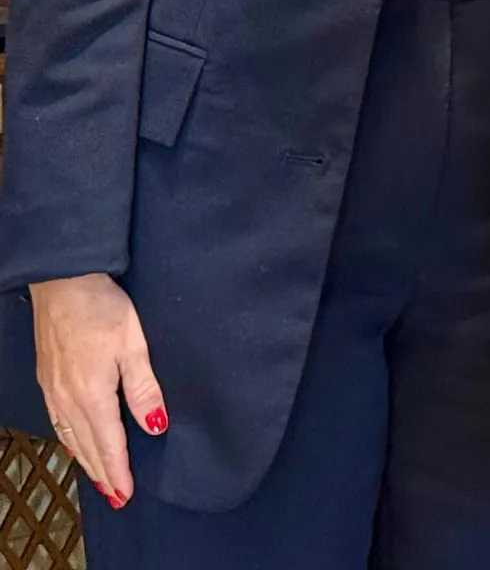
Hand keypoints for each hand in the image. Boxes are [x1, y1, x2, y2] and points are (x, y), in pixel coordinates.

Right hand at [31, 274, 168, 507]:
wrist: (64, 280)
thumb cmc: (102, 307)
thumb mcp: (133, 343)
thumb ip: (144, 387)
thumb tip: (156, 425)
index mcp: (92, 395)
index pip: (108, 444)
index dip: (118, 471)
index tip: (127, 494)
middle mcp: (68, 399)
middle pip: (87, 446)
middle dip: (102, 473)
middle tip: (116, 496)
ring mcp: (53, 389)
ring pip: (70, 436)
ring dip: (85, 459)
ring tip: (98, 478)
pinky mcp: (47, 377)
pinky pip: (58, 421)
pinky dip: (69, 439)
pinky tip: (73, 441)